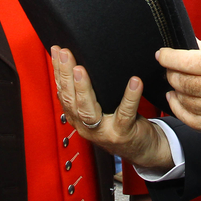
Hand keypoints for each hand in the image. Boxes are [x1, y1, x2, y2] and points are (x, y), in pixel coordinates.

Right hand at [51, 46, 173, 169]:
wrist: (144, 150)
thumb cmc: (121, 124)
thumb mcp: (99, 110)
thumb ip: (88, 93)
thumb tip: (80, 62)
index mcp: (77, 118)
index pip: (63, 92)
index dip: (58, 72)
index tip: (56, 51)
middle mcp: (86, 126)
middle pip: (71, 100)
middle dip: (65, 76)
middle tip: (65, 54)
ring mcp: (104, 130)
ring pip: (88, 110)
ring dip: (83, 88)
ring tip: (80, 70)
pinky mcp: (123, 133)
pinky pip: (125, 113)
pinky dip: (130, 97)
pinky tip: (134, 82)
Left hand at [159, 41, 200, 147]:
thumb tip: (190, 42)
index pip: (185, 61)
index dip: (168, 56)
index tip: (162, 54)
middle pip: (180, 80)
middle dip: (170, 71)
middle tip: (170, 67)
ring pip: (182, 98)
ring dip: (174, 88)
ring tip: (175, 81)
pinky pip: (188, 118)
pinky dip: (177, 107)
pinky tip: (176, 99)